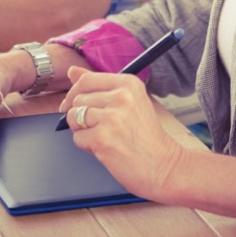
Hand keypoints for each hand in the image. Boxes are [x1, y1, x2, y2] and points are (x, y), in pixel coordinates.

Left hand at [59, 66, 187, 201]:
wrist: (164, 166)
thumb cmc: (147, 137)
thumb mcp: (130, 102)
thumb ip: (100, 86)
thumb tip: (72, 71)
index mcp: (129, 84)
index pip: (87, 80)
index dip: (74, 93)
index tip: (72, 104)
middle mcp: (121, 97)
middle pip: (78, 99)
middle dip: (80, 115)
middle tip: (100, 128)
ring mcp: (111, 118)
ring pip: (73, 117)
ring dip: (83, 130)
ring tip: (104, 137)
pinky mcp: (102, 138)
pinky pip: (78, 137)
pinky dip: (86, 145)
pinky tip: (105, 148)